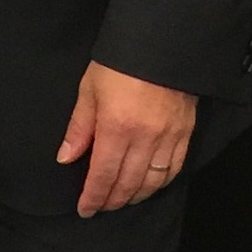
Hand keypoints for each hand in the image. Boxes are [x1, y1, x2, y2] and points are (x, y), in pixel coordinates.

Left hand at [56, 63, 196, 215]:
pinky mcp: (185, 132)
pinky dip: (160, 183)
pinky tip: (150, 186)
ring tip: (122, 200)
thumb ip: (79, 128)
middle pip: (127, 183)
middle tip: (101, 207)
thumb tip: (66, 158)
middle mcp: (144, 138)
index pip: (102, 175)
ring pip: (151, 181)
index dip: (93, 197)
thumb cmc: (119, 62)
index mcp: (116, 128)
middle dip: (112, 200)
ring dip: (135, 196)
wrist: (162, 42)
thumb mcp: (90, 89)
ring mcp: (168, 137)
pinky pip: (173, 168)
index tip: (85, 209)